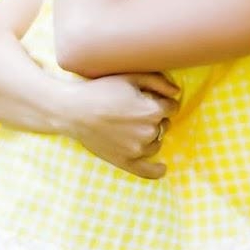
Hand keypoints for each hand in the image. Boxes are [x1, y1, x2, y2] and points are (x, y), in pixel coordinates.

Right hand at [60, 72, 178, 178]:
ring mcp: (137, 150)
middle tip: (132, 111)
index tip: (146, 98)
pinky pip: (147, 171)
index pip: (171, 107)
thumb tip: (177, 93)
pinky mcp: (125, 161)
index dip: (160, 101)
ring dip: (150, 136)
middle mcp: (148, 132)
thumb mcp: (130, 77)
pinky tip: (162, 168)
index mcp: (152, 111)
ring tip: (129, 126)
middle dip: (154, 118)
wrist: (72, 110)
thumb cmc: (100, 90)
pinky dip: (156, 170)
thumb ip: (158, 82)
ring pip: (156, 143)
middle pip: (164, 125)